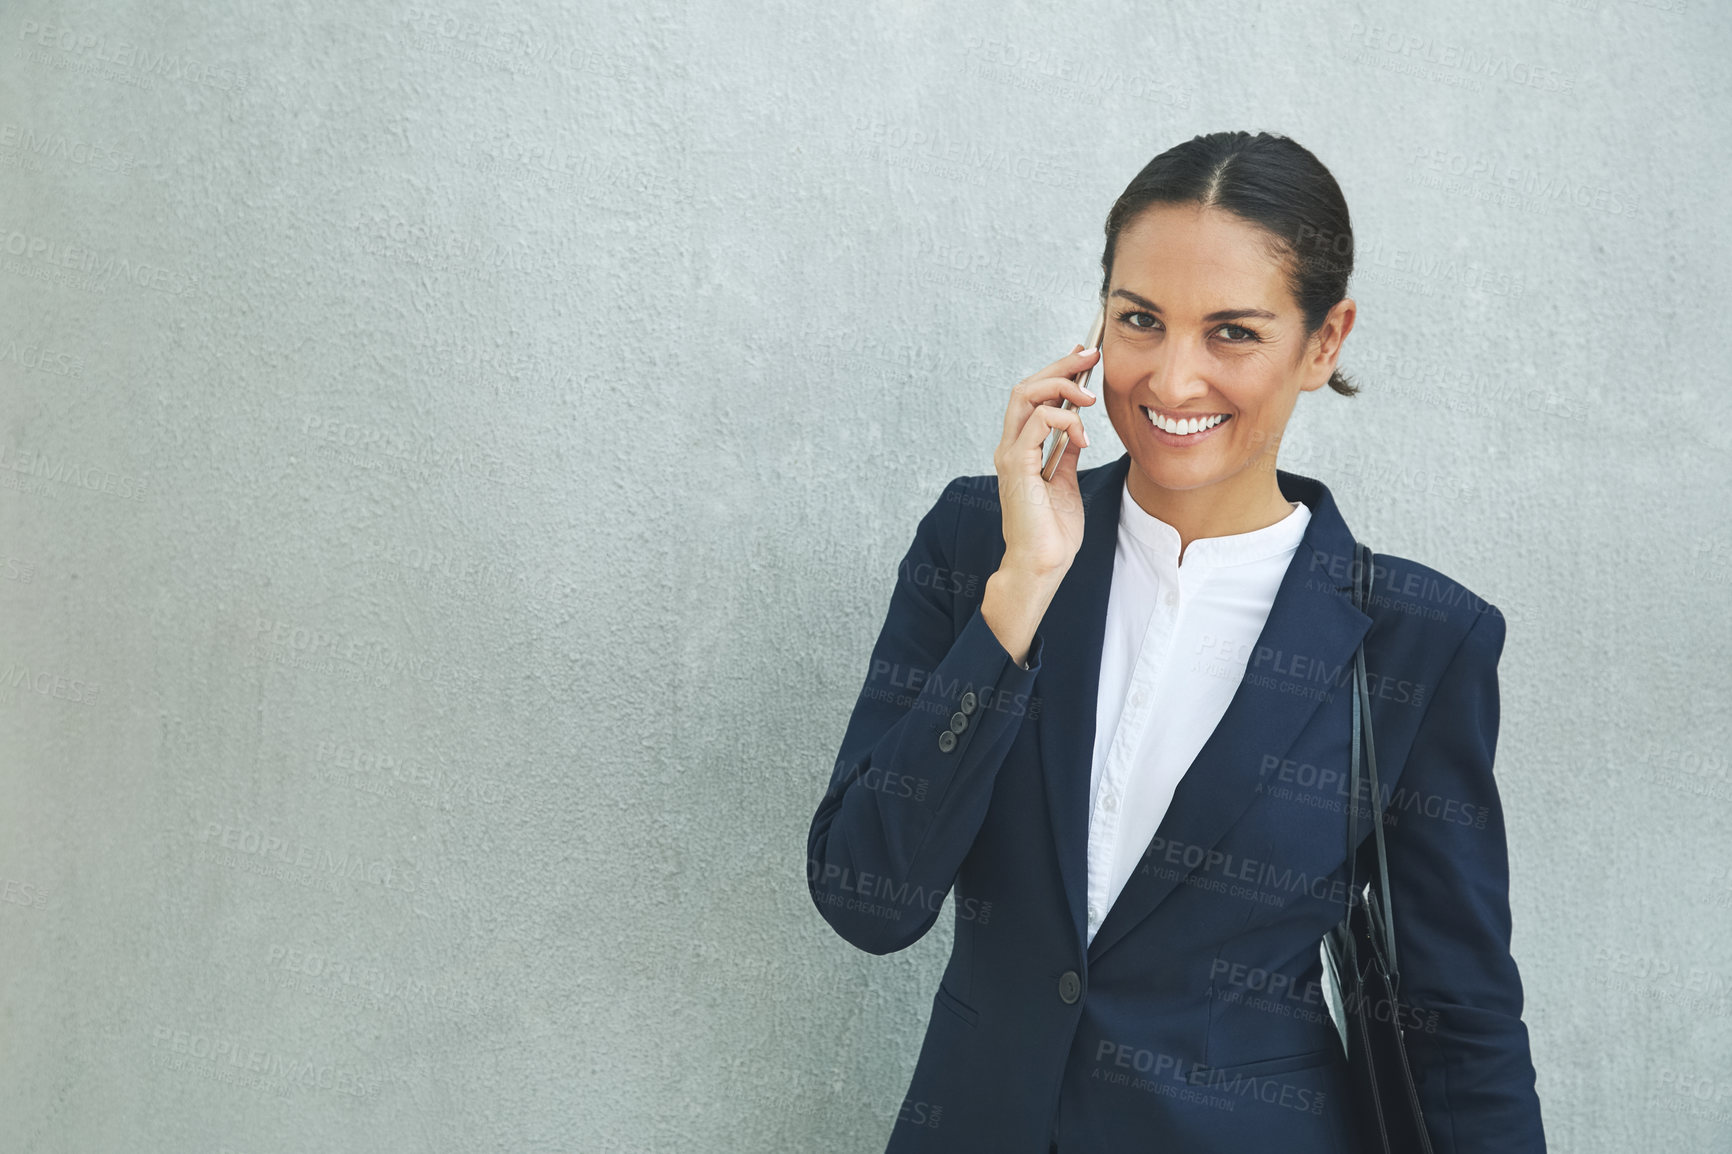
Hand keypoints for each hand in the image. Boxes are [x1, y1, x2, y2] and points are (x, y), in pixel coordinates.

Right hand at [993, 345, 1098, 580]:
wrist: (1042, 565)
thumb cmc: (1052, 534)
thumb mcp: (1066, 484)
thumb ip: (1066, 454)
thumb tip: (1075, 432)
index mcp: (1021, 450)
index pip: (1033, 398)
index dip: (1058, 373)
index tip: (1084, 359)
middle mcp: (1011, 447)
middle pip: (1026, 387)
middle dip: (1060, 367)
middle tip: (1090, 357)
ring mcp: (1011, 455)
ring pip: (1027, 396)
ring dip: (1062, 386)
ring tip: (1089, 396)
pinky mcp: (1018, 466)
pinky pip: (1039, 422)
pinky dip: (1065, 419)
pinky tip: (1082, 435)